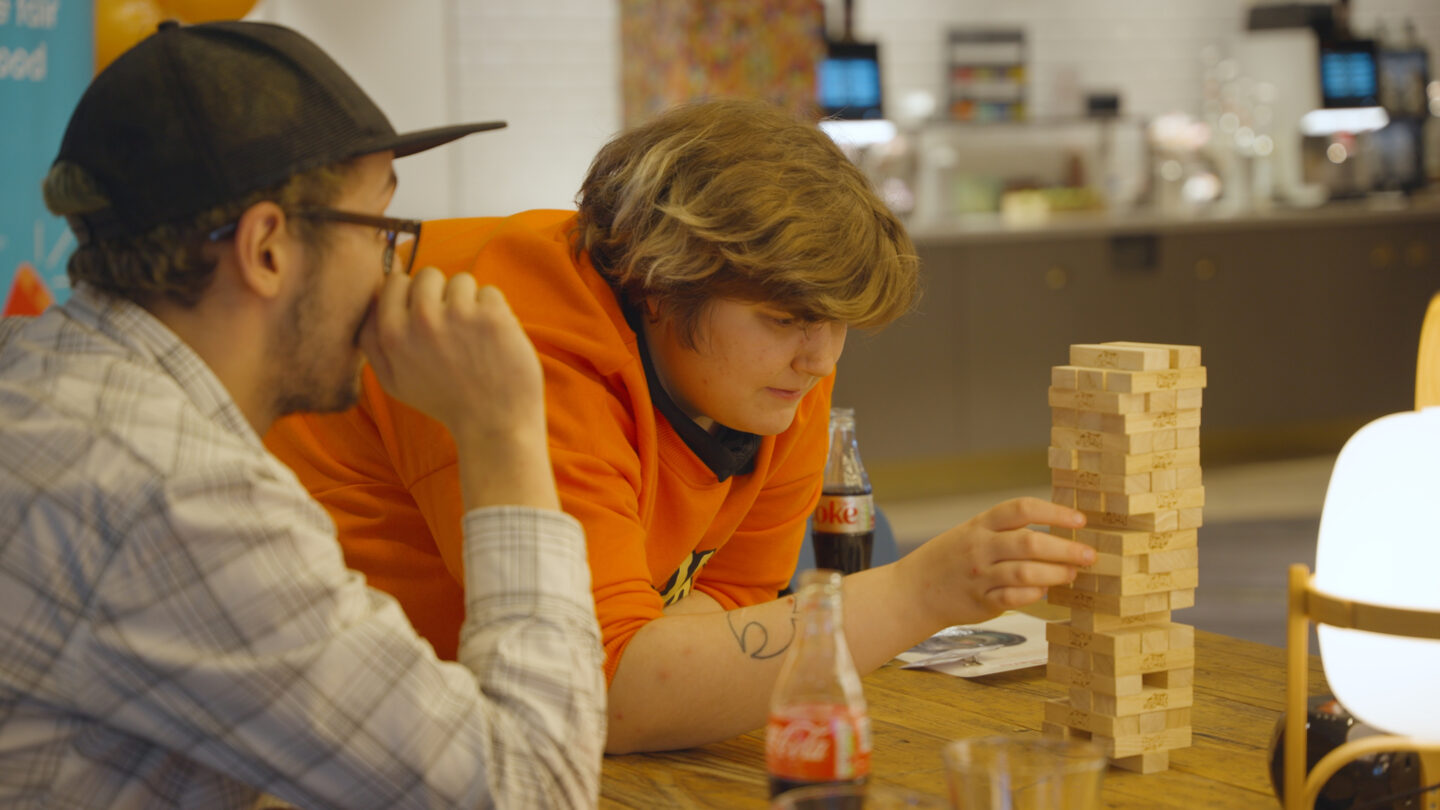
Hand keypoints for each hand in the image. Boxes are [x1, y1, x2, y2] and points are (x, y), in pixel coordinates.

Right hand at [359, 267, 544, 445]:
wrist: (494, 424)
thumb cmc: (445, 402)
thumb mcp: (393, 381)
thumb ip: (373, 341)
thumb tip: (369, 299)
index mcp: (392, 334)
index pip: (394, 282)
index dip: (411, 294)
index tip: (425, 314)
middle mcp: (421, 320)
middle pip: (428, 275)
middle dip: (441, 295)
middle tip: (453, 328)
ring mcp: (459, 315)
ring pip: (462, 281)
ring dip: (470, 303)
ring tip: (473, 338)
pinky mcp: (492, 317)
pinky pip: (490, 293)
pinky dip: (495, 313)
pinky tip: (493, 342)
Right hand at [896, 497, 1092, 628]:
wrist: (914, 590)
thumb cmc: (952, 558)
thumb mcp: (973, 532)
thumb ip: (1007, 531)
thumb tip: (1058, 534)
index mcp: (981, 525)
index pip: (1021, 509)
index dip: (1054, 512)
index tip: (1079, 520)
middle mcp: (980, 547)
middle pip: (1030, 543)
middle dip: (1066, 549)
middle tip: (1089, 554)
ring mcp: (980, 576)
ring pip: (1026, 573)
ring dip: (1056, 574)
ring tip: (1073, 574)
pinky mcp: (981, 602)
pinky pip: (1014, 599)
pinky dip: (1034, 595)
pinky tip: (1044, 592)